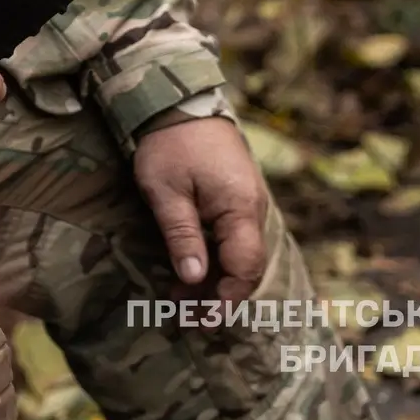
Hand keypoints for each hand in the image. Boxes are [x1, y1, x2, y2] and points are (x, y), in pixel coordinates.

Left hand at [132, 117, 268, 302]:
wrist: (179, 101)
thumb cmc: (170, 144)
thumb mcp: (166, 191)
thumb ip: (182, 234)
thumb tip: (195, 279)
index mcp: (241, 209)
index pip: (244, 268)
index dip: (225, 297)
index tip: (201, 318)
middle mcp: (252, 209)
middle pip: (243, 265)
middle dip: (217, 295)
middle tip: (183, 316)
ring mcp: (245, 203)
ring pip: (237, 253)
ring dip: (212, 278)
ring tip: (178, 300)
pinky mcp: (234, 197)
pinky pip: (230, 237)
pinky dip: (213, 257)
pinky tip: (187, 269)